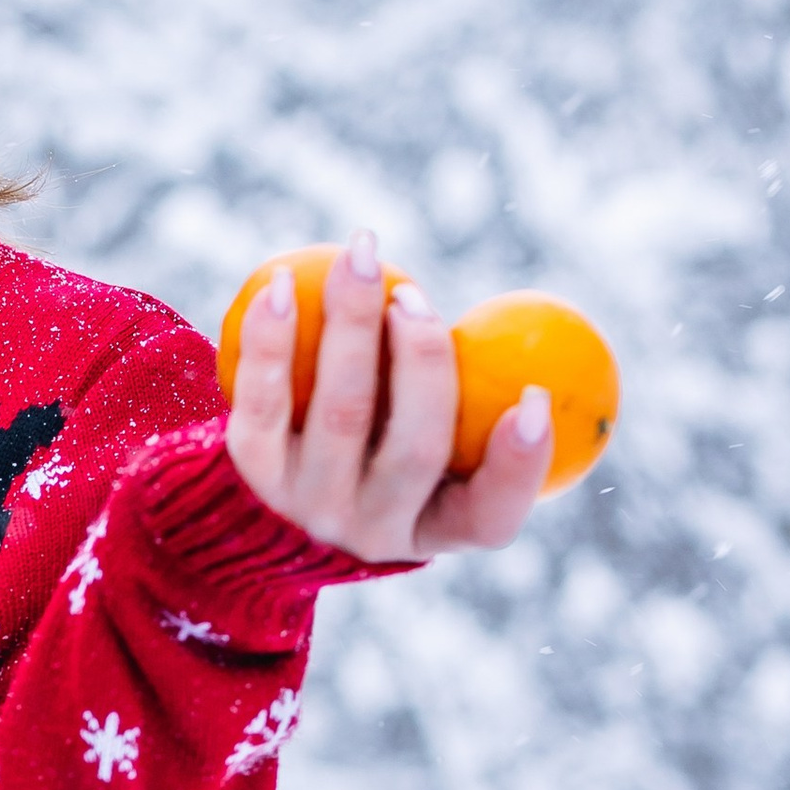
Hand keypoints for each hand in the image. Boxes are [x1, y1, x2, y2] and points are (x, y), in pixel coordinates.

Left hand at [225, 232, 551, 558]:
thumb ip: (467, 402)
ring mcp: (312, 508)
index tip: (536, 396)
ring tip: (359, 258)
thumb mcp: (430, 447)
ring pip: (342, 413)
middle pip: (416, 450)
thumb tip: (529, 322)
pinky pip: (264, 401)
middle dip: (425, 362)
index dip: (520, 465)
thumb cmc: (379, 445)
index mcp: (439, 527)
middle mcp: (377, 531)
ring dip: (351, 326)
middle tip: (415, 295)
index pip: (492, 515)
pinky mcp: (253, 476)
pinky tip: (280, 285)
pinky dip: (271, 340)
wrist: (260, 499)